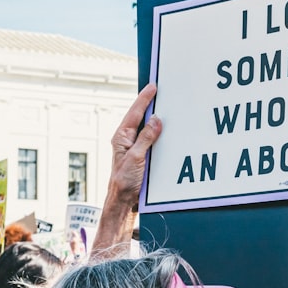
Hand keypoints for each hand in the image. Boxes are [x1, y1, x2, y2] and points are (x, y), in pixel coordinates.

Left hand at [106, 83, 162, 208]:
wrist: (123, 201)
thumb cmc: (124, 181)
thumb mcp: (136, 158)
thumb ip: (146, 138)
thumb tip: (156, 120)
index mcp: (121, 137)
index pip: (134, 113)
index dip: (144, 98)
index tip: (153, 86)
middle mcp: (126, 140)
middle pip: (140, 117)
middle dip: (150, 104)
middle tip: (160, 90)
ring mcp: (134, 147)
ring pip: (146, 128)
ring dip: (155, 119)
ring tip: (165, 106)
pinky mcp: (141, 155)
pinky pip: (151, 139)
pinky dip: (159, 133)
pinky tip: (166, 130)